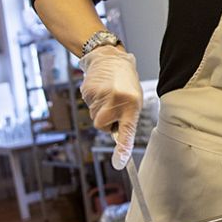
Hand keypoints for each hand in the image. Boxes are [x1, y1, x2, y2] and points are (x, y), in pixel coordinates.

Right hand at [79, 46, 141, 169]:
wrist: (109, 58)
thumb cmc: (125, 81)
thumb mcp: (134, 98)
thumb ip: (127, 118)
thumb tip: (119, 138)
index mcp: (132, 103)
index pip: (127, 131)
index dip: (123, 149)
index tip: (120, 163)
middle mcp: (116, 100)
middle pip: (102, 126)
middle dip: (105, 121)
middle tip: (113, 106)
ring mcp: (100, 95)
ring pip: (94, 117)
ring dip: (100, 110)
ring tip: (107, 93)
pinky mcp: (87, 91)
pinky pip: (88, 106)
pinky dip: (92, 102)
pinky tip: (99, 89)